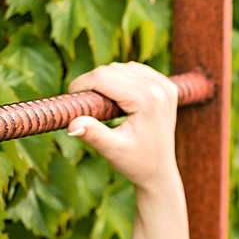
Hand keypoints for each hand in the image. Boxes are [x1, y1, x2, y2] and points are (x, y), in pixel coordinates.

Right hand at [65, 62, 181, 192]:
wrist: (159, 170)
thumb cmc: (135, 162)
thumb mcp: (112, 150)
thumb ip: (93, 134)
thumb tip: (72, 124)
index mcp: (147, 101)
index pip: (104, 77)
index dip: (81, 84)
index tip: (71, 98)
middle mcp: (160, 89)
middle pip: (112, 70)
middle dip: (92, 83)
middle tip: (85, 105)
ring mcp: (166, 86)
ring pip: (122, 67)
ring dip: (106, 80)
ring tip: (102, 105)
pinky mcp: (168, 87)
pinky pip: (135, 70)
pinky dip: (121, 78)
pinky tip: (117, 97)